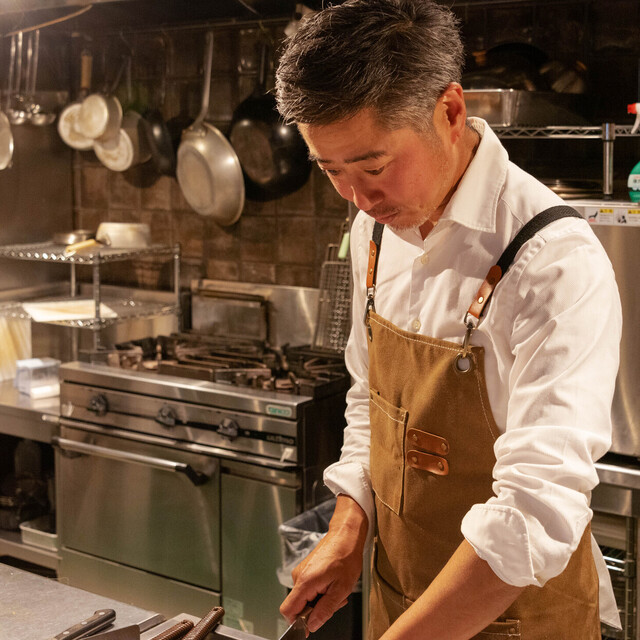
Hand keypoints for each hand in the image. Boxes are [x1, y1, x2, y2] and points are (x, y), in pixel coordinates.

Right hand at [280, 495, 368, 632]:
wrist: (346, 535)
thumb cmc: (346, 556)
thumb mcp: (341, 589)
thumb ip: (325, 610)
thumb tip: (312, 625)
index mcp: (305, 582)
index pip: (288, 610)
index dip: (297, 622)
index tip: (310, 625)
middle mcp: (298, 576)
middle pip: (298, 606)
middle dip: (316, 610)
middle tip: (334, 602)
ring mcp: (301, 571)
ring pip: (305, 597)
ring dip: (321, 600)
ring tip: (336, 589)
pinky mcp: (305, 569)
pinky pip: (308, 588)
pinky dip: (320, 590)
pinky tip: (332, 583)